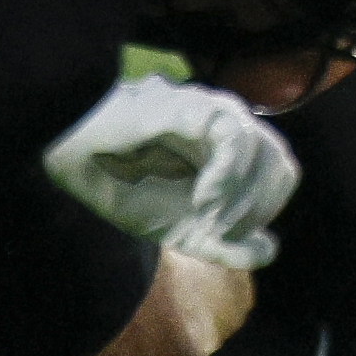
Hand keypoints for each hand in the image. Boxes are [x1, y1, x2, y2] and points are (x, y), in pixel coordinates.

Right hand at [45, 74, 299, 268]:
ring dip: (241, 197)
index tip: (224, 233)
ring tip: (206, 213)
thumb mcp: (181, 230)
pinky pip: (234, 135)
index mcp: (229, 154)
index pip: (280, 175)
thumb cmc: (123, 185)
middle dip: (257, 207)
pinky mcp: (193, 106)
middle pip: (281, 165)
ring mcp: (213, 114)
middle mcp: (228, 130)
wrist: (74, 159)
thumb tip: (272, 249)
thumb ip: (226, 244)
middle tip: (217, 226)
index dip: (263, 210)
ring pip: (265, 151)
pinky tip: (203, 198)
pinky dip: (227, 175)